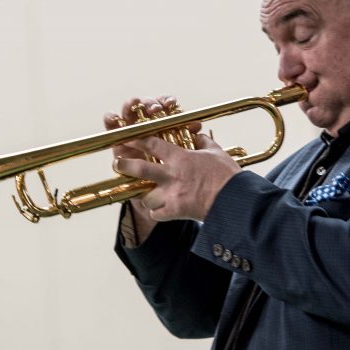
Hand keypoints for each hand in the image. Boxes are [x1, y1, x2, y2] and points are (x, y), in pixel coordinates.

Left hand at [113, 131, 241, 221]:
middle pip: (140, 169)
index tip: (127, 137)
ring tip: (145, 193)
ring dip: (144, 194)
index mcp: (181, 158)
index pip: (153, 145)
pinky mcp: (175, 211)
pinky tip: (159, 210)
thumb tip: (198, 136)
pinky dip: (156, 212)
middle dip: (125, 165)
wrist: (233, 200)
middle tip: (117, 164)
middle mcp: (172, 175)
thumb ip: (204, 143)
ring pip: (145, 195)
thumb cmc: (227, 176)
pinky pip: (156, 214)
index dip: (137, 140)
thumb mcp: (216, 153)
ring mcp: (171, 195)